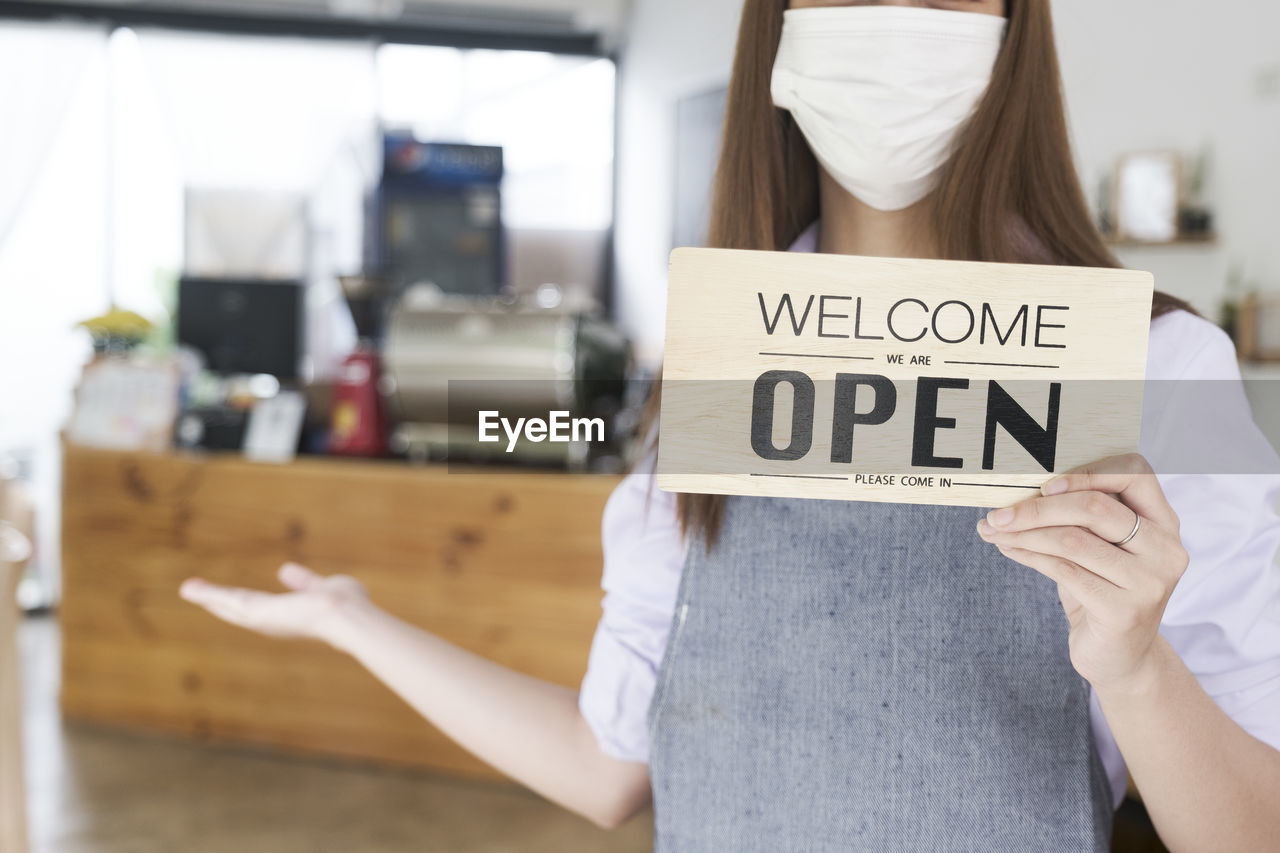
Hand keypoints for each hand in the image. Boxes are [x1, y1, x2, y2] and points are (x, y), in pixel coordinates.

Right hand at [180, 563, 369, 649]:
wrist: (346, 616)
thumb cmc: (345, 605)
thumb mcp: (320, 587)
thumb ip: (302, 581)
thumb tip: (284, 569)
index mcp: (289, 617)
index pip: (262, 609)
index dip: (243, 603)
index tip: (226, 598)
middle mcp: (273, 623)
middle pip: (240, 611)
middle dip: (219, 602)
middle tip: (198, 593)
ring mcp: (263, 620)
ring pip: (230, 607)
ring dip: (208, 597)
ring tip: (189, 589)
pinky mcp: (256, 612)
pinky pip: (227, 600)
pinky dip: (208, 594)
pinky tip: (191, 589)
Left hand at [976, 453, 1189, 694]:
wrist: (1119, 657)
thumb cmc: (1101, 590)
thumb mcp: (1098, 548)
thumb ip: (1078, 517)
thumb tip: (1016, 489)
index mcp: (1163, 523)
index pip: (1134, 473)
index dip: (1086, 473)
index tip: (1043, 485)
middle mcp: (1165, 549)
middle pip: (1094, 507)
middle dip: (1037, 507)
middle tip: (998, 513)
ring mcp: (1149, 582)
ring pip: (1073, 540)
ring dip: (1024, 533)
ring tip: (994, 531)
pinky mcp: (1125, 611)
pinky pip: (1064, 571)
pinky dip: (1028, 555)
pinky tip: (1008, 549)